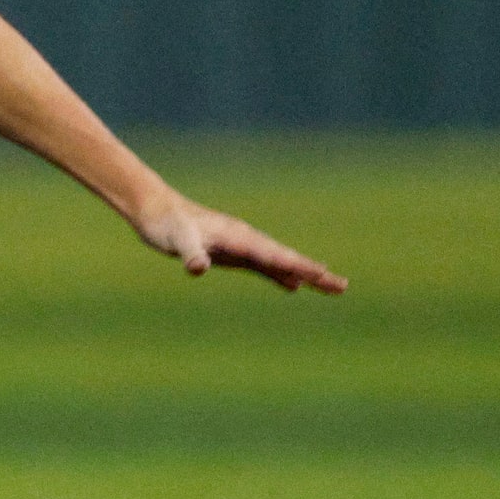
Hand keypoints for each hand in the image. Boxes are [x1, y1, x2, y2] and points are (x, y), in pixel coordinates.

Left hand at [131, 190, 346, 292]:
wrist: (156, 211)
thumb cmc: (167, 225)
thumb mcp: (177, 240)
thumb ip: (190, 253)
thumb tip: (198, 267)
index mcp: (239, 237)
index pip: (276, 256)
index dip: (300, 267)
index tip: (324, 276)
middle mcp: (246, 240)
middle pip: (287, 258)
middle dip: (314, 272)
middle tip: (342, 287)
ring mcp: (241, 246)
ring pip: (280, 262)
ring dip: (304, 274)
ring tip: (331, 287)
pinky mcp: (232, 253)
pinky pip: (264, 266)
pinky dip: (281, 275)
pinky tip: (293, 286)